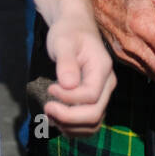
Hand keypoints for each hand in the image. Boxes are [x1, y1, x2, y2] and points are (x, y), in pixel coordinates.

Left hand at [41, 19, 116, 135]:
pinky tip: (56, 119)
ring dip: (69, 126)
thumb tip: (68, 85)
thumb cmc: (68, 32)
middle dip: (68, 117)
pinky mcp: (94, 100)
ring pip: (92, 124)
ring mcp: (102, 94)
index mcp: (102, 69)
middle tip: (46, 108)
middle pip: (94, 114)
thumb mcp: (63, 42)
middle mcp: (107, 84)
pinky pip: (88, 123)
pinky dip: (72, 127)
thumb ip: (66, 63)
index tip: (50, 89)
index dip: (68, 99)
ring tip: (49, 115)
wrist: (74, 28)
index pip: (90, 96)